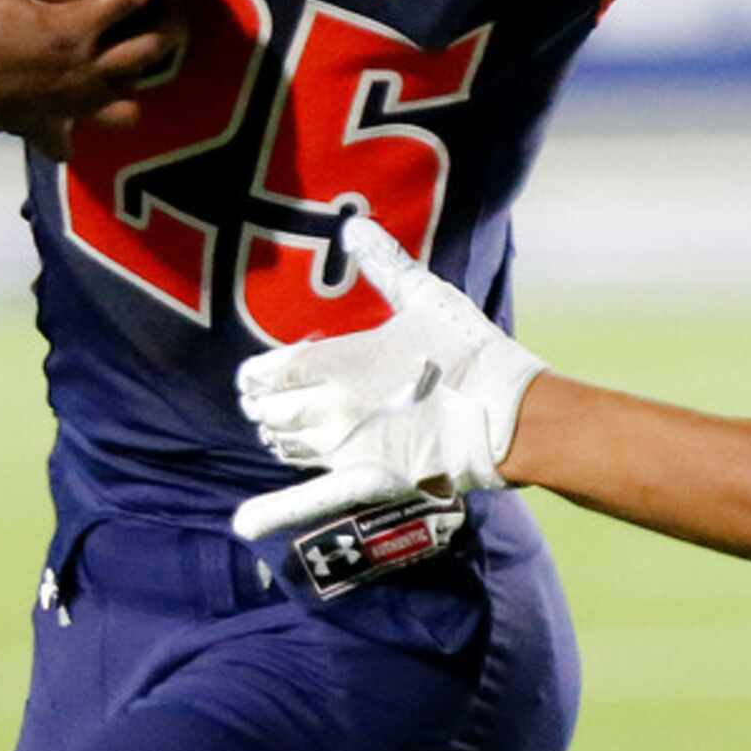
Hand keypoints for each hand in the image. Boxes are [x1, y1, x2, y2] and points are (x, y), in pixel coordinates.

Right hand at [0, 0, 175, 159]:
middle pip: (153, 51)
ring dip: (136, 81)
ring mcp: (65, 106)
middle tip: (165, 1)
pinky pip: (71, 139)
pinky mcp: (40, 127)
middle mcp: (82, 74)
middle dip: (170, 24)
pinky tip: (73, 113)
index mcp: (75, 31)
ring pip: (128, 105)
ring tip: (132, 55)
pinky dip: (79, 128)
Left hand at [230, 217, 548, 540]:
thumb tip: (354, 226)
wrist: (504, 413)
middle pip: (269, 412)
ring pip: (284, 446)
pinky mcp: (365, 479)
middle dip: (264, 404)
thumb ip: (383, 263)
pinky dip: (274, 505)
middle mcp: (327, 409)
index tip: (258, 374)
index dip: (256, 375)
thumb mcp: (425, 297)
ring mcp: (344, 448)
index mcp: (334, 363)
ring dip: (277, 435)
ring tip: (281, 426)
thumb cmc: (465, 350)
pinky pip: (306, 493)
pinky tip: (245, 524)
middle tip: (267, 398)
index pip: (268, 374)